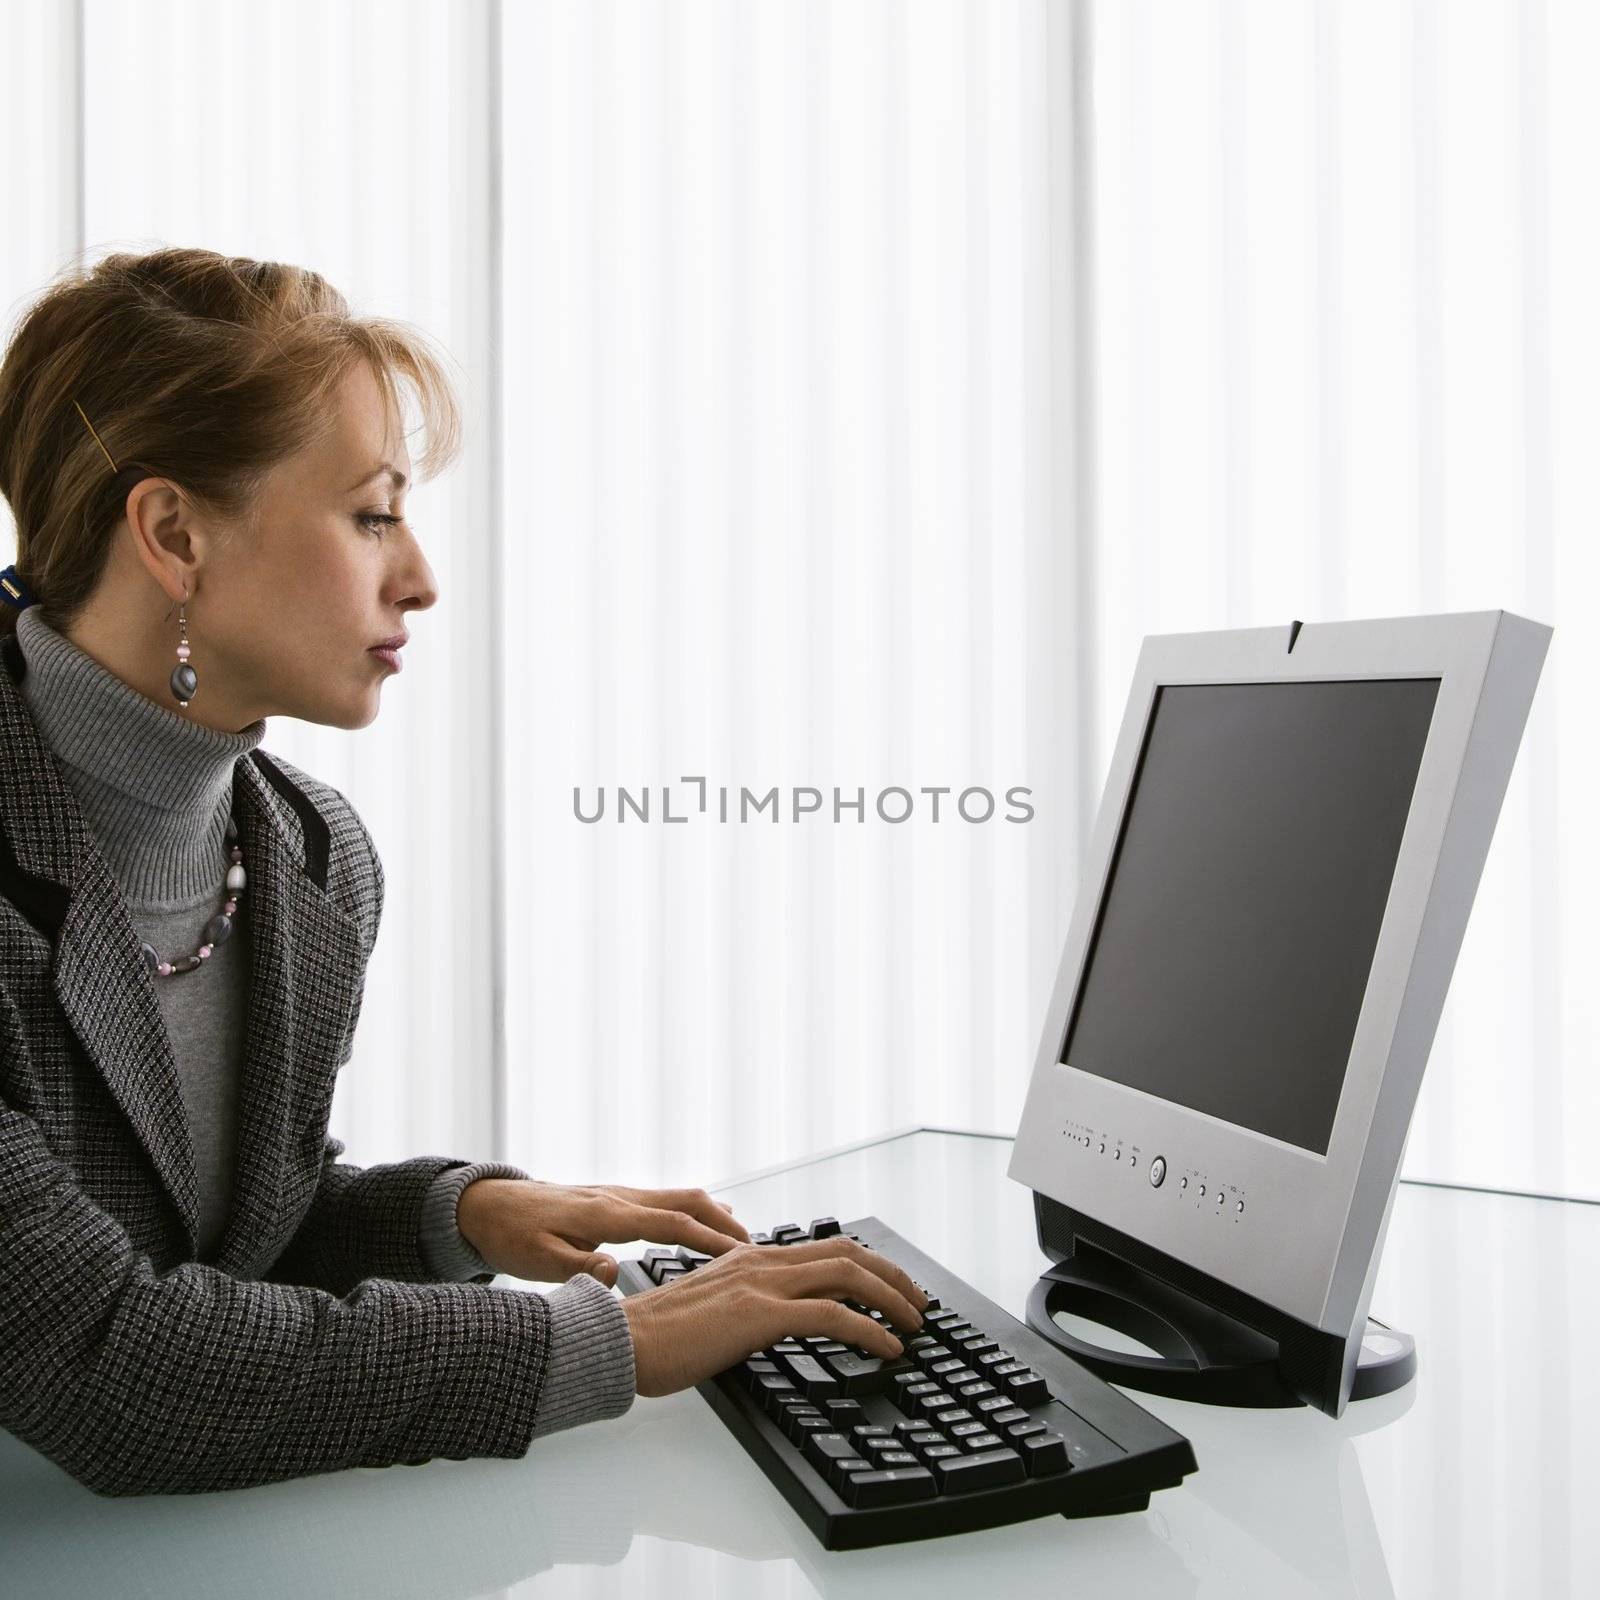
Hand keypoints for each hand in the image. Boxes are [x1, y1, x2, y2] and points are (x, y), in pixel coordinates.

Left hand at [455, 1178, 749, 1285]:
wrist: (488, 1204)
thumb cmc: (511, 1234)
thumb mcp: (537, 1260)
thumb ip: (578, 1267)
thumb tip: (614, 1274)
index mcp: (607, 1214)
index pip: (672, 1224)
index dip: (710, 1239)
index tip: (741, 1254)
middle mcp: (619, 1197)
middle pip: (686, 1201)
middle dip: (724, 1222)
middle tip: (755, 1246)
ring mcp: (617, 1194)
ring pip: (678, 1196)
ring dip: (712, 1213)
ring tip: (739, 1236)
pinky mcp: (612, 1199)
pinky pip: (663, 1200)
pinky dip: (691, 1210)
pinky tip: (698, 1223)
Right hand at [620, 1236, 928, 1396]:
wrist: (622, 1342)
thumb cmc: (658, 1335)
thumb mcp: (713, 1306)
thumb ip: (746, 1302)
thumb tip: (775, 1318)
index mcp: (751, 1256)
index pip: (827, 1248)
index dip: (869, 1264)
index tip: (893, 1287)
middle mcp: (763, 1260)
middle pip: (849, 1254)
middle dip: (893, 1277)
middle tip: (918, 1304)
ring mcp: (763, 1284)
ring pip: (849, 1276)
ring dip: (892, 1299)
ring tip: (914, 1326)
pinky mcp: (760, 1315)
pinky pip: (833, 1316)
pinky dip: (870, 1330)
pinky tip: (888, 1349)